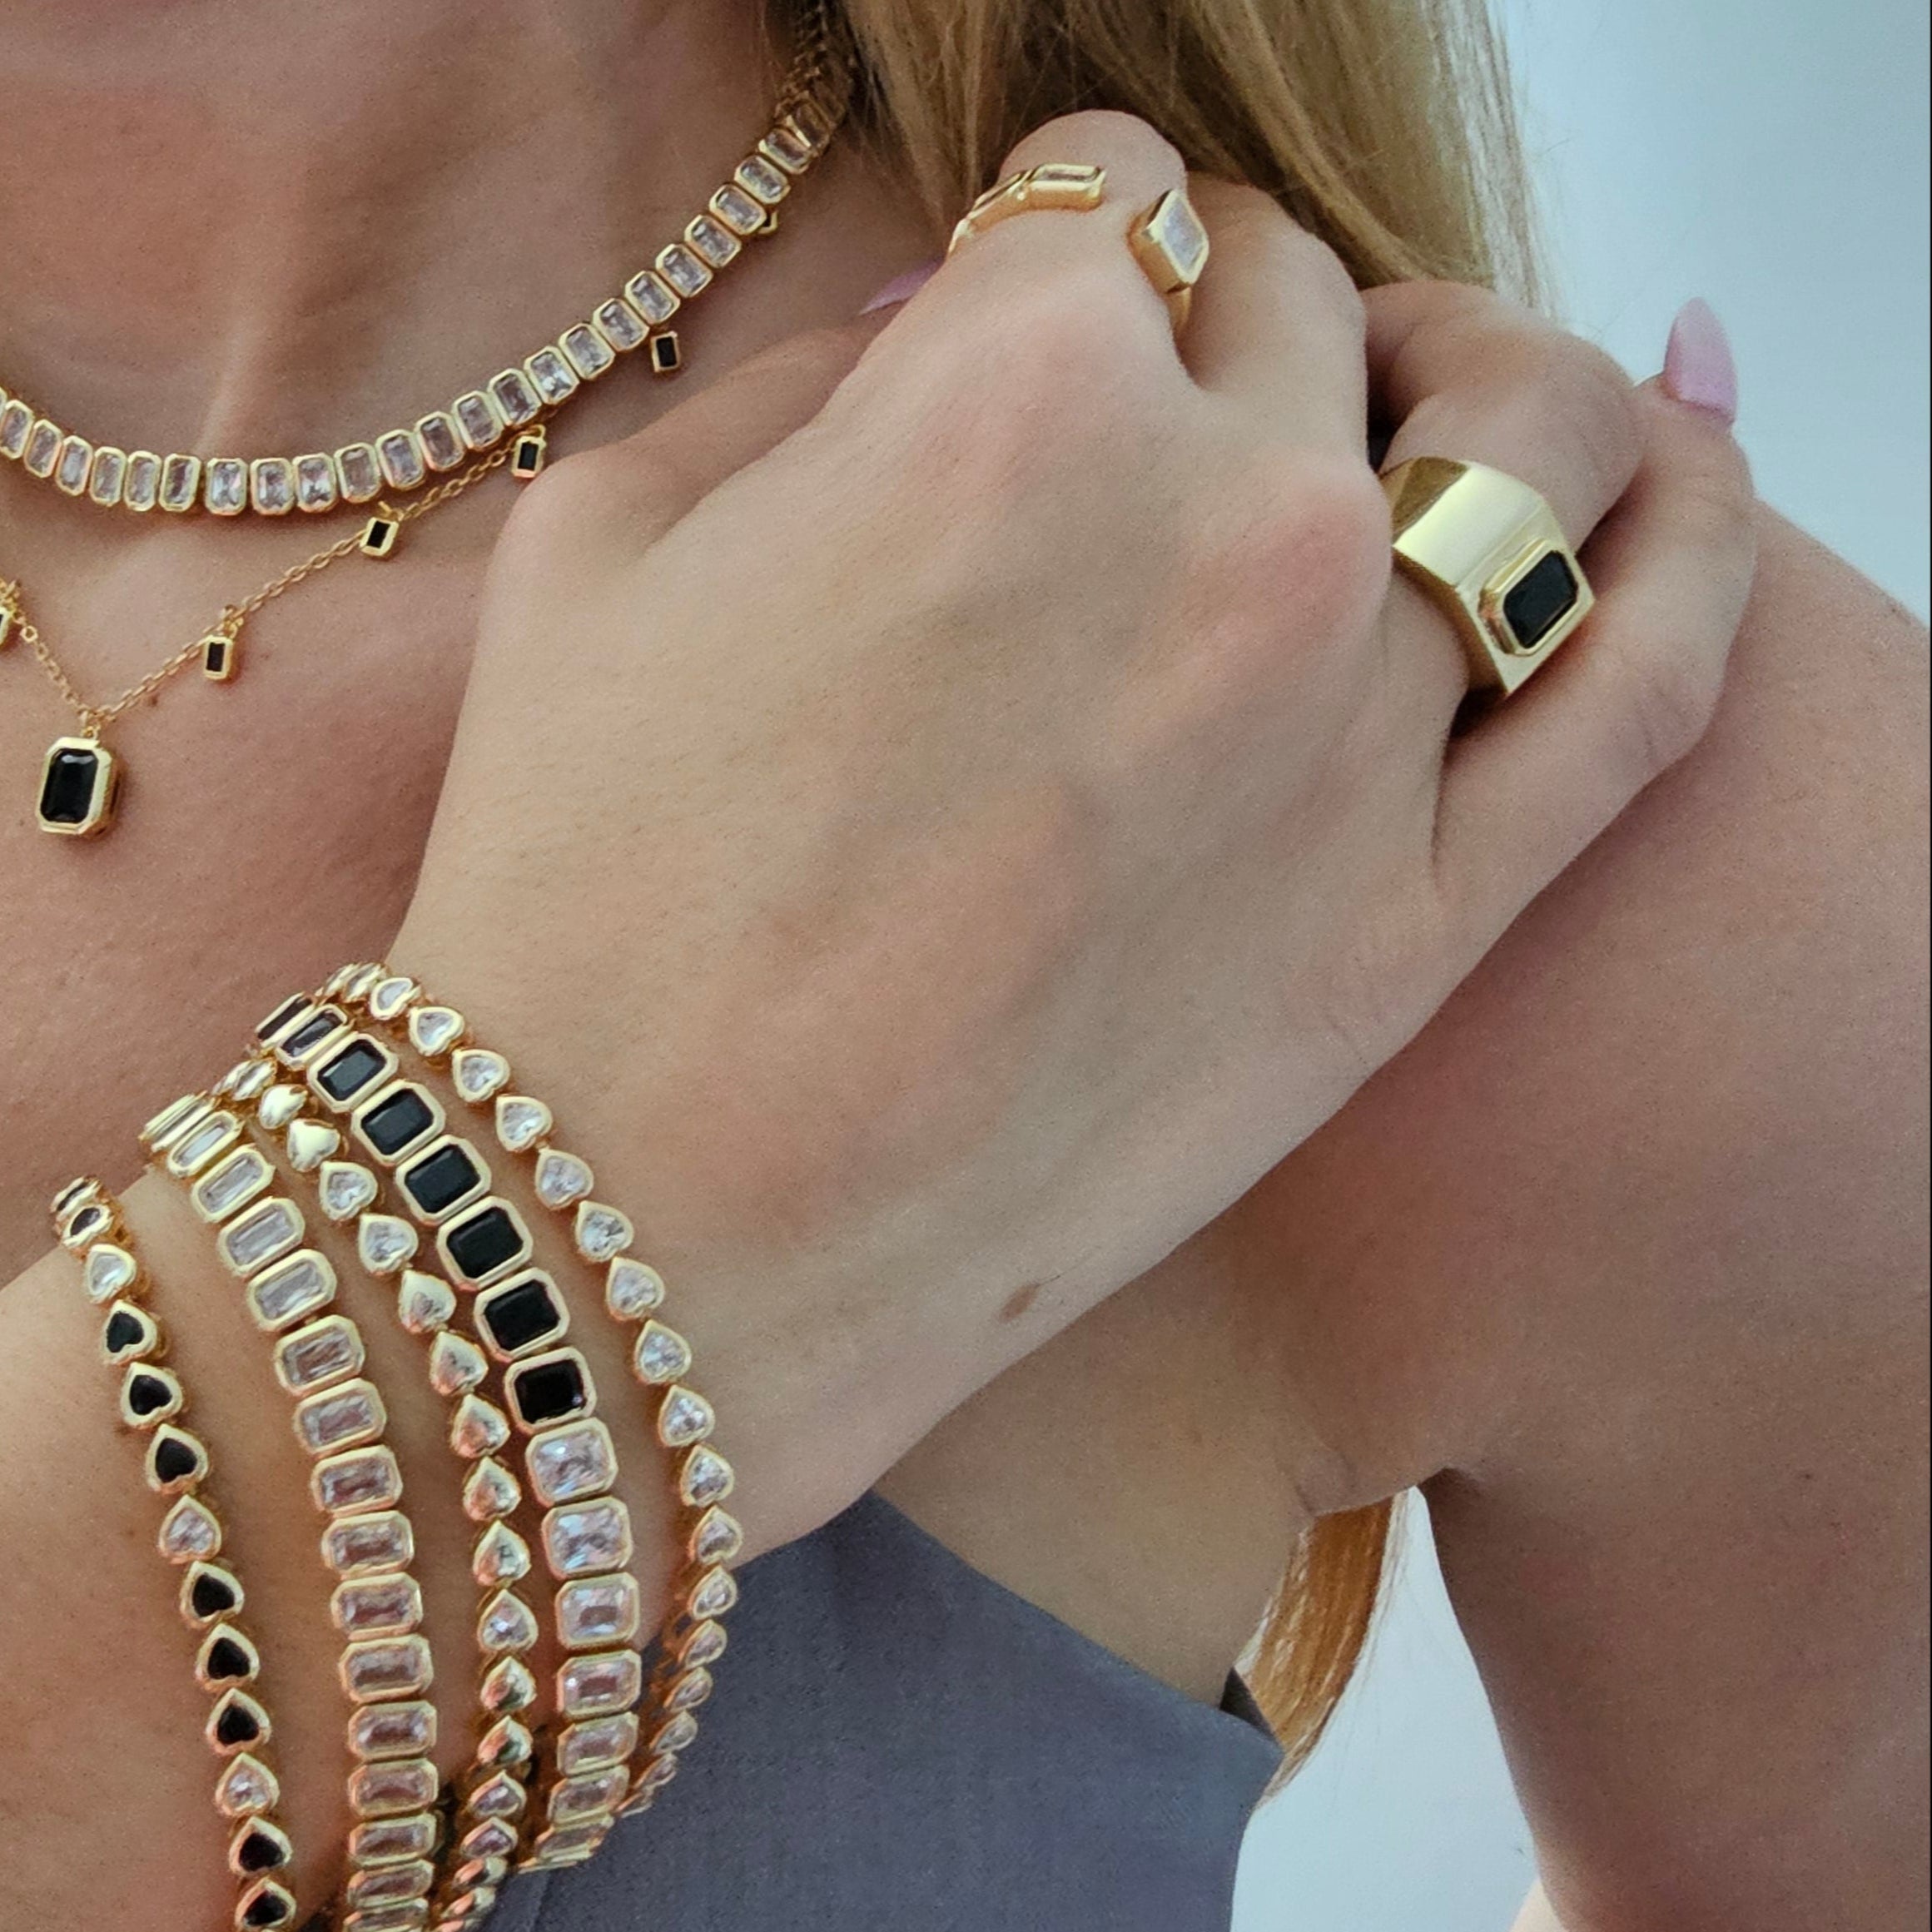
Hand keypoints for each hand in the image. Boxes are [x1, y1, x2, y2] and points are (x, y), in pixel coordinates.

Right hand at [395, 111, 1754, 1547]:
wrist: (640, 1226)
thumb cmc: (577, 888)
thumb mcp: (602, 548)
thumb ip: (795, 390)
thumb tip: (932, 341)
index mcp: (1014, 389)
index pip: (1120, 197)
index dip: (1065, 242)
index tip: (1041, 312)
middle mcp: (1226, 521)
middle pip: (1306, 309)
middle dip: (1225, 326)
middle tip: (1162, 411)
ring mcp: (1351, 730)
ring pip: (1524, 443)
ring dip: (1460, 391)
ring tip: (1397, 425)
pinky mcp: (1414, 923)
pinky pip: (1644, 683)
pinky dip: (1692, 548)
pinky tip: (1681, 486)